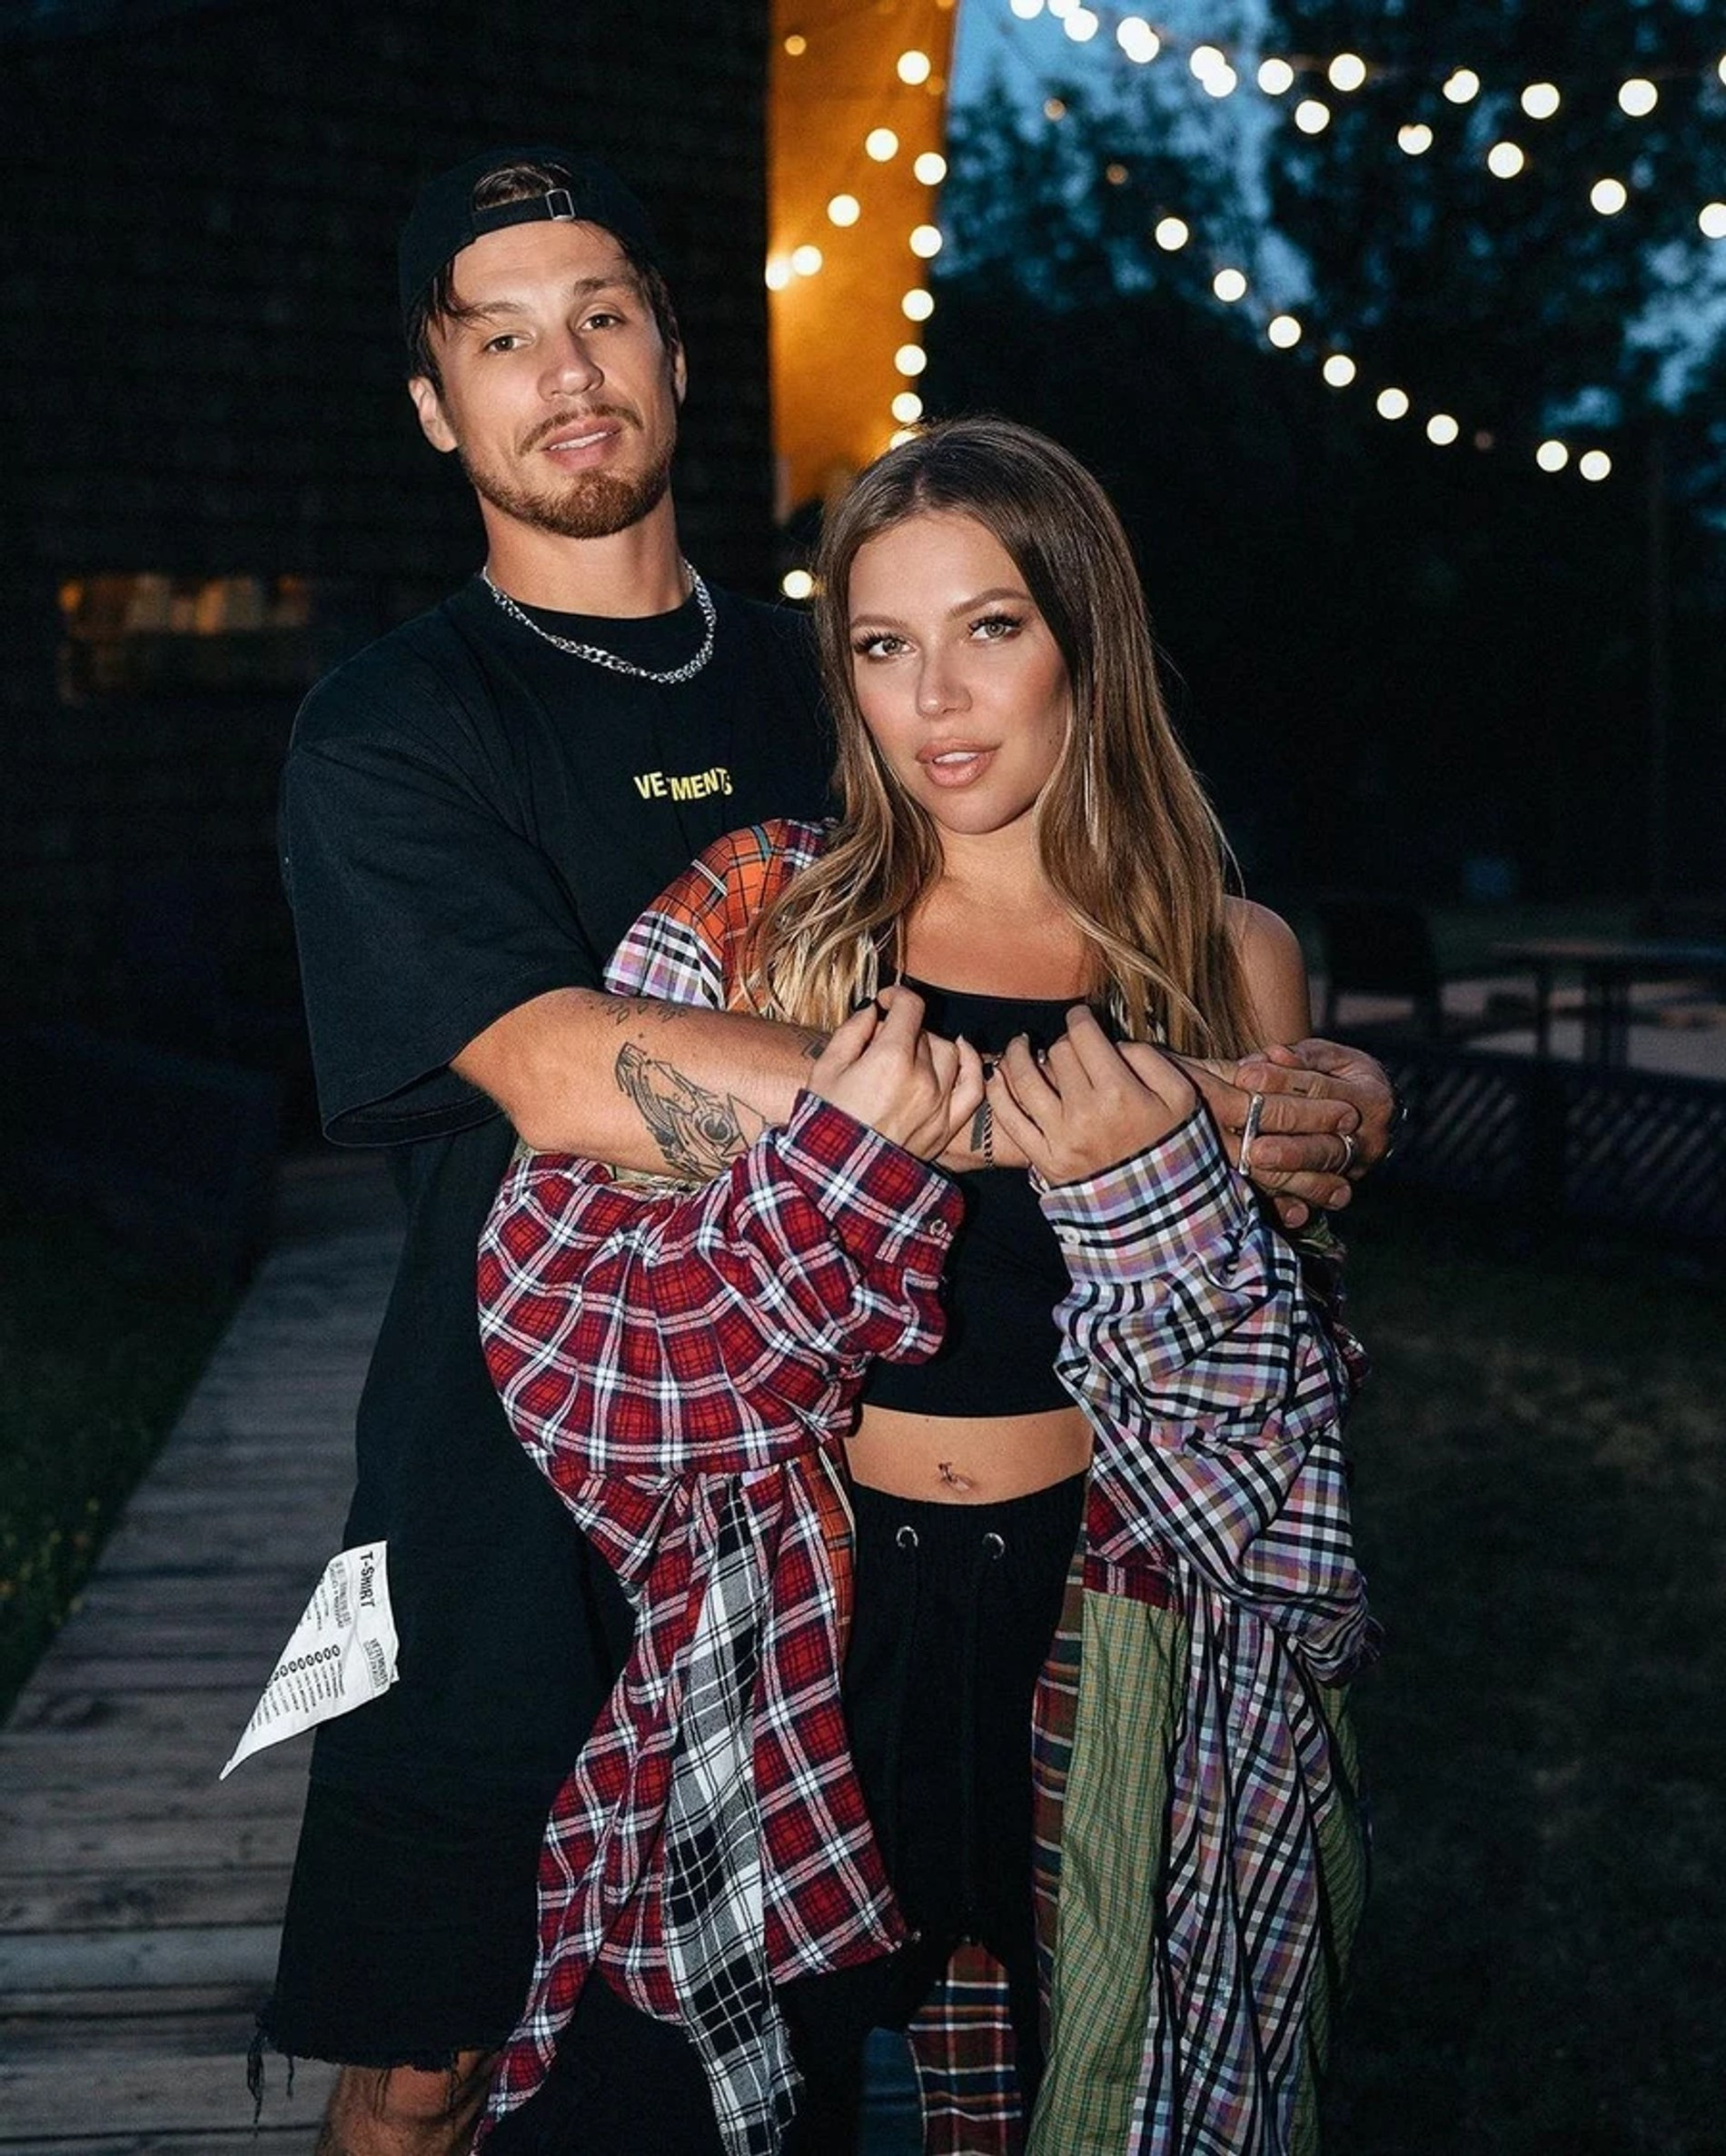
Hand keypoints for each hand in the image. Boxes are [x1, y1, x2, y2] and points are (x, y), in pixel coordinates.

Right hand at [808, 987, 984, 1160]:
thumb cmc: (827, 1122)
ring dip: (929, 1047)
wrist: (839, 1177)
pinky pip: (973, 1085)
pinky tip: (961, 1051)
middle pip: (924, 1033)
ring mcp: (940, 1103)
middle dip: (903, 1031)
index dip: (897, 996)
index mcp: (891, 1059)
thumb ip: (852, 1031)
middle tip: (880, 1044)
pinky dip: (971, 1064)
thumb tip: (873, 1010)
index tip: (885, 1001)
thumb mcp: (825, 1069)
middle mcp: (923, 1078)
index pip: (910, 1008)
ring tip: (908, 1057)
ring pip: (949, 1053)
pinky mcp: (948, 1125)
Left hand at [991, 1005, 1195, 1184]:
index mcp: (1119, 1093)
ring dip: (1016, 1055)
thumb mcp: (1180, 1096)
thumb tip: (1111, 1043)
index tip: (1079, 1016)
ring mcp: (1060, 1138)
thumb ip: (1148, 1059)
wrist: (1158, 1206)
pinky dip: (999, 1093)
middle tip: (1066, 1044)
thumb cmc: (1169, 1144)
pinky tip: (999, 1077)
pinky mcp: (1044, 1159)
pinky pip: (1010, 1119)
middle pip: (1057, 1054)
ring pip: (1024, 1080)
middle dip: (1061, 1042)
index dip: (1079, 1018)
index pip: (1084, 1037)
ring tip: (1020, 1046)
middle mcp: (1084, 1113)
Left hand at [1175, 1038, 1392, 1228]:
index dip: (1282, 1080)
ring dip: (1286, 1170)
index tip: (1245, 1075)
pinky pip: (1316, 1198)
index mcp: (1371, 1097)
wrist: (1367, 1111)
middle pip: (1326, 1140)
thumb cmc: (1338, 1076)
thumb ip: (1301, 1056)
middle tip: (1252, 1139)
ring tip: (1253, 1163)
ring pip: (1322, 1171)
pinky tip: (1267, 1195)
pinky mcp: (1342, 1187)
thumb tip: (1272, 1055)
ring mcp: (1359, 1167)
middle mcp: (1371, 1137)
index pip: (1321, 1088)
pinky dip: (1291, 1199)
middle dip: (1287, 1140)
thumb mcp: (1328, 1057)